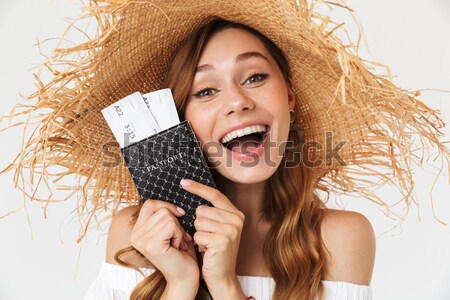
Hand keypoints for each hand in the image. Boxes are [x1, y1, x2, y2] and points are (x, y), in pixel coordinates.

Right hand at [130, 200, 198, 295]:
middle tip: (177, 238)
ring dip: (178, 230)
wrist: (184, 276)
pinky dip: (179, 235)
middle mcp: (135, 235)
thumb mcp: (169, 230)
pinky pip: (171, 225)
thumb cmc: (180, 253)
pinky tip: (178, 247)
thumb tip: (174, 195)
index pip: (149, 203)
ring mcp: (141, 240)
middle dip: (176, 222)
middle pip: (161, 209)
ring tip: (177, 244)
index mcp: (137, 230)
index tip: (179, 215)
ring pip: (167, 216)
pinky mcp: (151, 244)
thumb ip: (164, 215)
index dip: (167, 206)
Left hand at [180, 179, 246, 298]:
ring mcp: (231, 230)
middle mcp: (236, 219)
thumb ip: (212, 213)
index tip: (183, 182)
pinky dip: (198, 243)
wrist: (222, 276)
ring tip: (207, 244)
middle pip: (202, 210)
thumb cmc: (215, 251)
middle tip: (208, 237)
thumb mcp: (218, 228)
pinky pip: (198, 234)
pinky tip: (207, 250)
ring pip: (198, 221)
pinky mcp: (222, 241)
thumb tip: (194, 197)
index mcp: (236, 214)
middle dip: (199, 224)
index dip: (199, 188)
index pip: (215, 195)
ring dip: (198, 234)